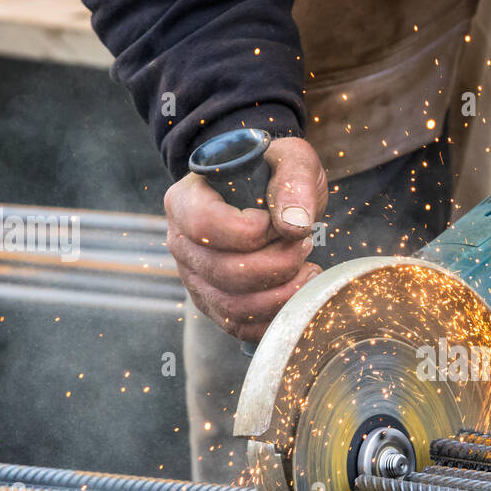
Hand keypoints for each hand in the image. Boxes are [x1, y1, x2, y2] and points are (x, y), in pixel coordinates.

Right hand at [164, 136, 328, 340]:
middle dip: (277, 264)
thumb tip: (294, 224)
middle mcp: (182, 244)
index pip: (204, 226)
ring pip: (233, 306)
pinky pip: (241, 328)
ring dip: (282, 295)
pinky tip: (300, 294)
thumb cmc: (274, 176)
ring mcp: (196, 279)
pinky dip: (275, 319)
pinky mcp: (215, 305)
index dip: (250, 232)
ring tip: (308, 269)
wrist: (268, 196)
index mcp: (185, 201)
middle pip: (224, 272)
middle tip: (304, 244)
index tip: (278, 223)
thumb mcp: (291, 161)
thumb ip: (293, 182)